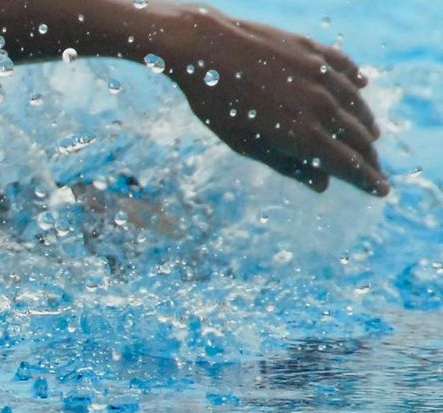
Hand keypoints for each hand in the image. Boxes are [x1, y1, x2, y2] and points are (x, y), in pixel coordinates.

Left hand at [167, 5, 387, 195]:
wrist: (205, 47)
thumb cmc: (217, 102)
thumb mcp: (244, 143)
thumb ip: (286, 164)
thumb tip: (322, 185)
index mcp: (301, 133)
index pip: (348, 163)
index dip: (368, 179)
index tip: (382, 190)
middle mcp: (319, 104)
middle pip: (357, 137)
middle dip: (370, 158)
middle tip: (376, 171)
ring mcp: (319, 73)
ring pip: (356, 103)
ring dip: (366, 123)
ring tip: (371, 137)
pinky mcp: (312, 50)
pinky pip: (344, 66)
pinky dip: (356, 80)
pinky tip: (362, 86)